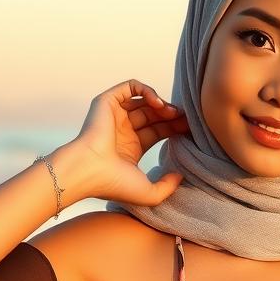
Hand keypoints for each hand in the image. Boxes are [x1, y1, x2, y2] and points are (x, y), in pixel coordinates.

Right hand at [73, 78, 191, 205]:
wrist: (89, 171)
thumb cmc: (114, 185)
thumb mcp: (149, 194)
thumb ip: (168, 187)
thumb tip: (180, 176)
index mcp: (131, 148)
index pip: (158, 131)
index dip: (175, 128)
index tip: (190, 129)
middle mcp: (123, 130)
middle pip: (153, 115)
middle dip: (172, 115)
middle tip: (186, 119)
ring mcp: (115, 115)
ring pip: (144, 101)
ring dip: (161, 104)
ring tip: (171, 113)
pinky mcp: (107, 102)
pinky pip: (131, 86)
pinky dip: (146, 90)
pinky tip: (157, 103)